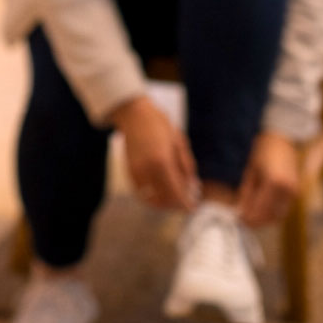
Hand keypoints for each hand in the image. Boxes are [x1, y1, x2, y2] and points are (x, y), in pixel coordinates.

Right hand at [111, 95, 198, 211]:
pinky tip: (160, 190)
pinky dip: (151, 195)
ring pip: (150, 198)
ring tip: (173, 198)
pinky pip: (141, 191)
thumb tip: (192, 187)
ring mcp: (136, 171)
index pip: (176, 193)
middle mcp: (147, 169)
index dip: (185, 204)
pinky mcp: (129, 170)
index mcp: (162, 162)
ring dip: (163, 202)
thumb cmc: (160, 125)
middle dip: (175, 205)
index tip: (193, 208)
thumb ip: (186, 167)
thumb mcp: (179, 143)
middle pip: (163, 199)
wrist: (135, 114)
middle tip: (184, 203)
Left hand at [237, 131, 299, 226]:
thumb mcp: (250, 170)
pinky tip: (261, 211)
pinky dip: (273, 214)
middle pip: (271, 216)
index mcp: (274, 182)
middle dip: (257, 221)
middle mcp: (287, 190)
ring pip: (279, 215)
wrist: (281, 140)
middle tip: (243, 221)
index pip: (260, 209)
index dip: (249, 217)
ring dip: (265, 220)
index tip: (239, 220)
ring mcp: (294, 192)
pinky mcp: (297, 192)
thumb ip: (246, 192)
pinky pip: (284, 209)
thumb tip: (240, 209)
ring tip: (250, 217)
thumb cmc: (262, 151)